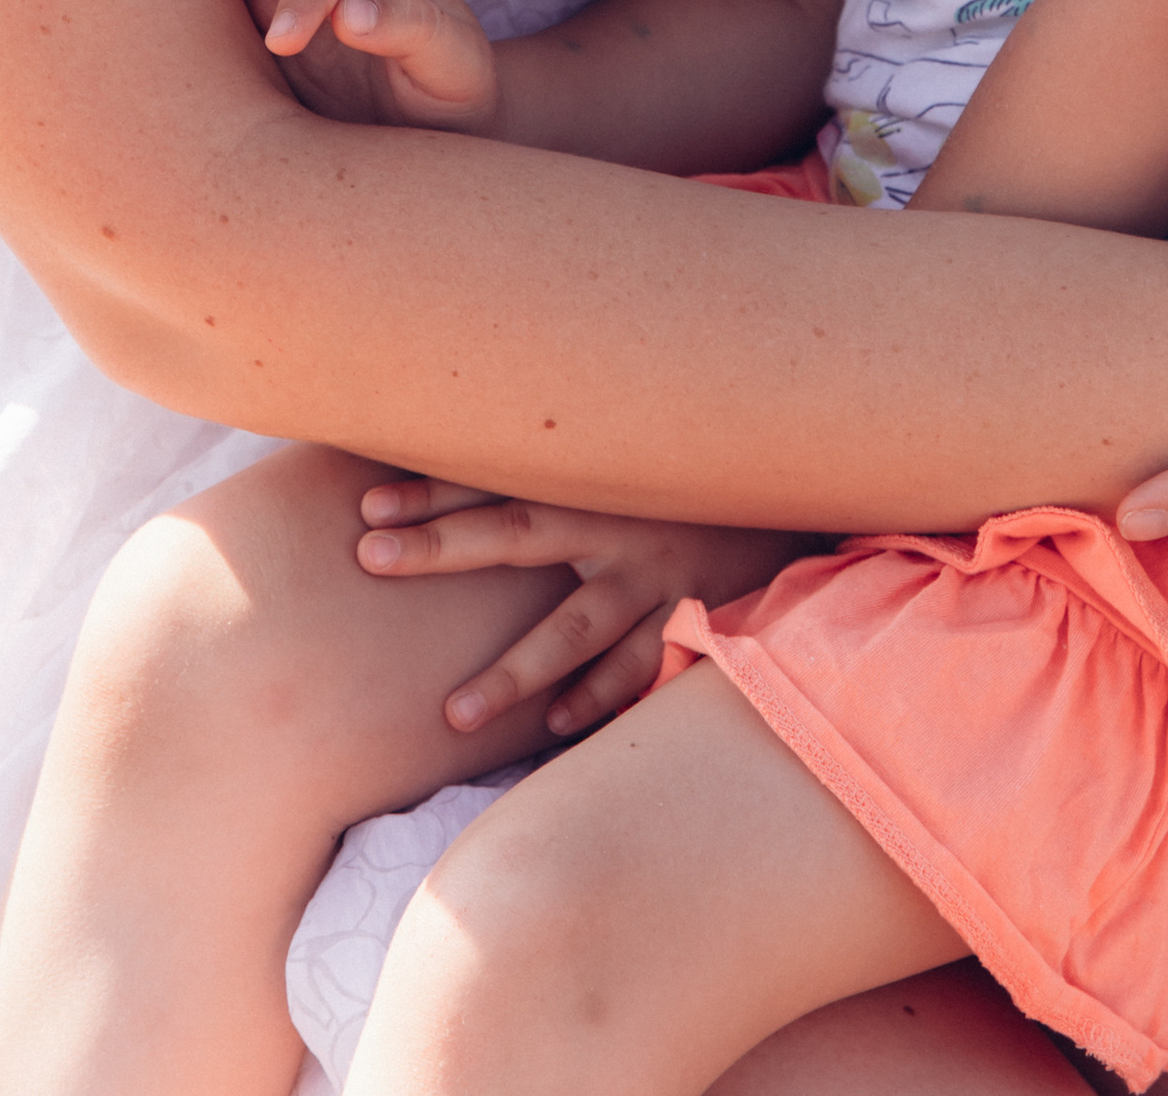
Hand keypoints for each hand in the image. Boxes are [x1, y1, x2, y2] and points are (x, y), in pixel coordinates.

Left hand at [351, 470, 810, 739]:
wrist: (800, 486)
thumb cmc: (692, 475)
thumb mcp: (632, 454)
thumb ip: (565, 458)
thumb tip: (479, 440)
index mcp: (594, 474)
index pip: (498, 475)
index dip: (433, 488)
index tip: (367, 504)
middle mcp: (615, 521)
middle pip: (516, 530)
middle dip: (442, 545)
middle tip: (369, 557)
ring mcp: (654, 576)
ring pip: (574, 628)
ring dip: (514, 671)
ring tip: (454, 714)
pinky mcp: (692, 620)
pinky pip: (640, 668)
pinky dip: (599, 699)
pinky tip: (554, 728)